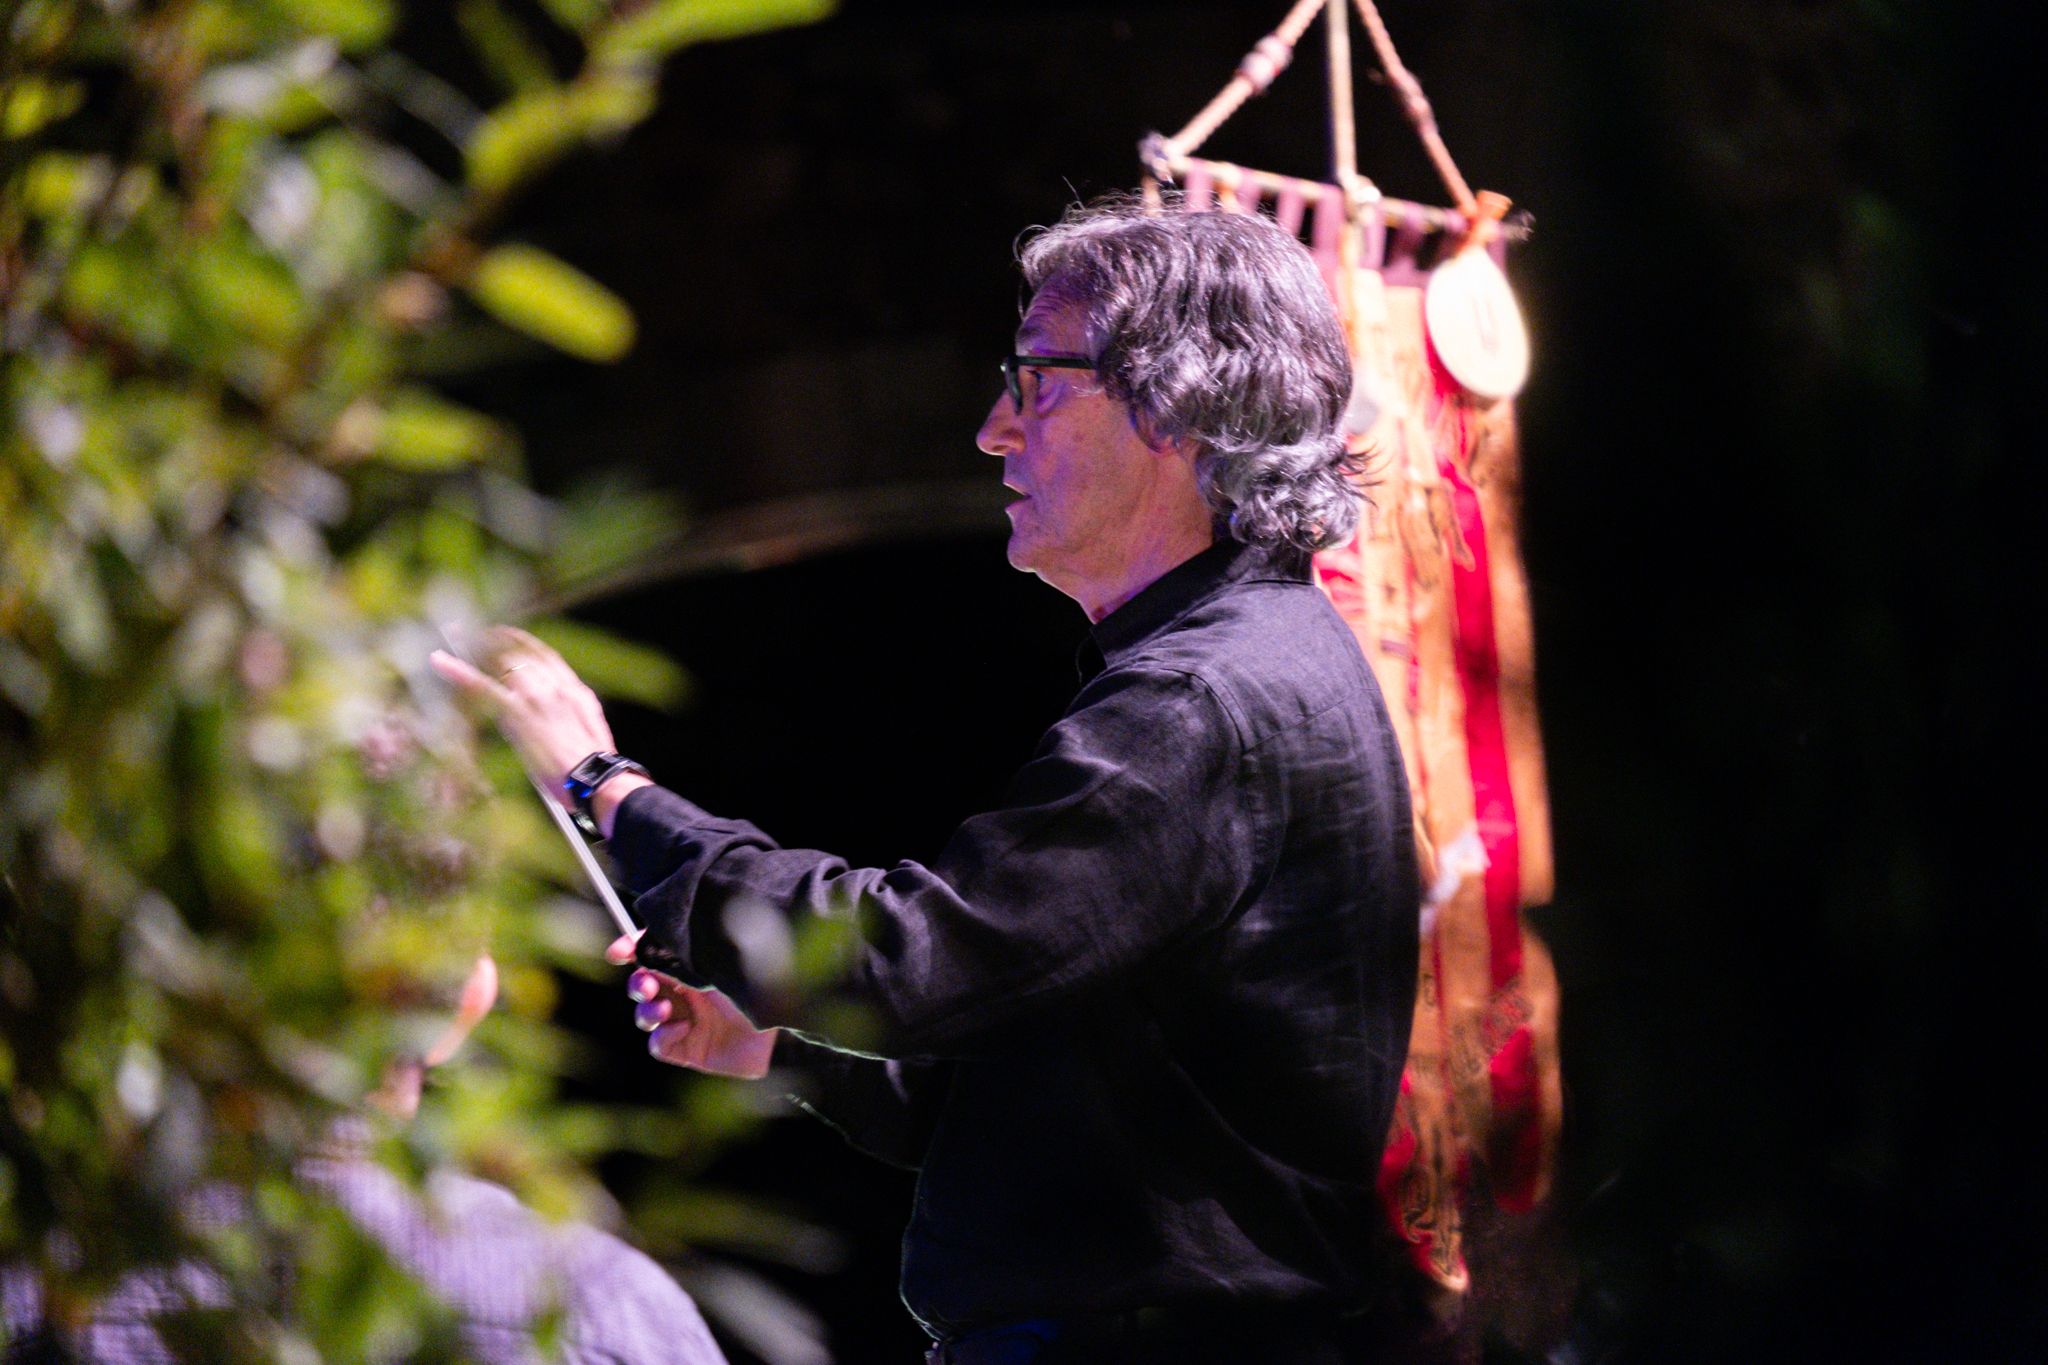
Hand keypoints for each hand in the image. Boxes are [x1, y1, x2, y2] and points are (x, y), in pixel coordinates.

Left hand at [430, 626, 650, 831]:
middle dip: (496, 643)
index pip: (545, 656)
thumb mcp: (591, 734)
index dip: (524, 642)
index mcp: (575, 693)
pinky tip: (440, 661)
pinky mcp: (516, 713)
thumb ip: (575, 717)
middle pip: (521, 656)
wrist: (596, 779)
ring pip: (502, 663)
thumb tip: (561, 718)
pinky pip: (482, 686)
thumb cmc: (594, 767)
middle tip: (475, 635)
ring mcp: (535, 698)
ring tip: (457, 634)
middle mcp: (555, 687)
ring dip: (479, 649)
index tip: (508, 634)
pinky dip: (458, 671)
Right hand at [607, 932, 777, 1077]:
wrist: (782, 1028)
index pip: (654, 955)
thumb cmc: (757, 985)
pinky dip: (663, 1037)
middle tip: (646, 985)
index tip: (617, 953)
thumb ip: (682, 950)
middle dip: (636, 985)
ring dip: (646, 1010)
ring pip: (645, 1016)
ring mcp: (687, 1022)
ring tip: (664, 1008)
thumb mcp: (718, 962)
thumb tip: (642, 938)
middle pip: (642, 986)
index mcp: (694, 966)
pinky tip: (683, 1029)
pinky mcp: (690, 1050)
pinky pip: (659, 1045)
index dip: (630, 951)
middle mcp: (688, 993)